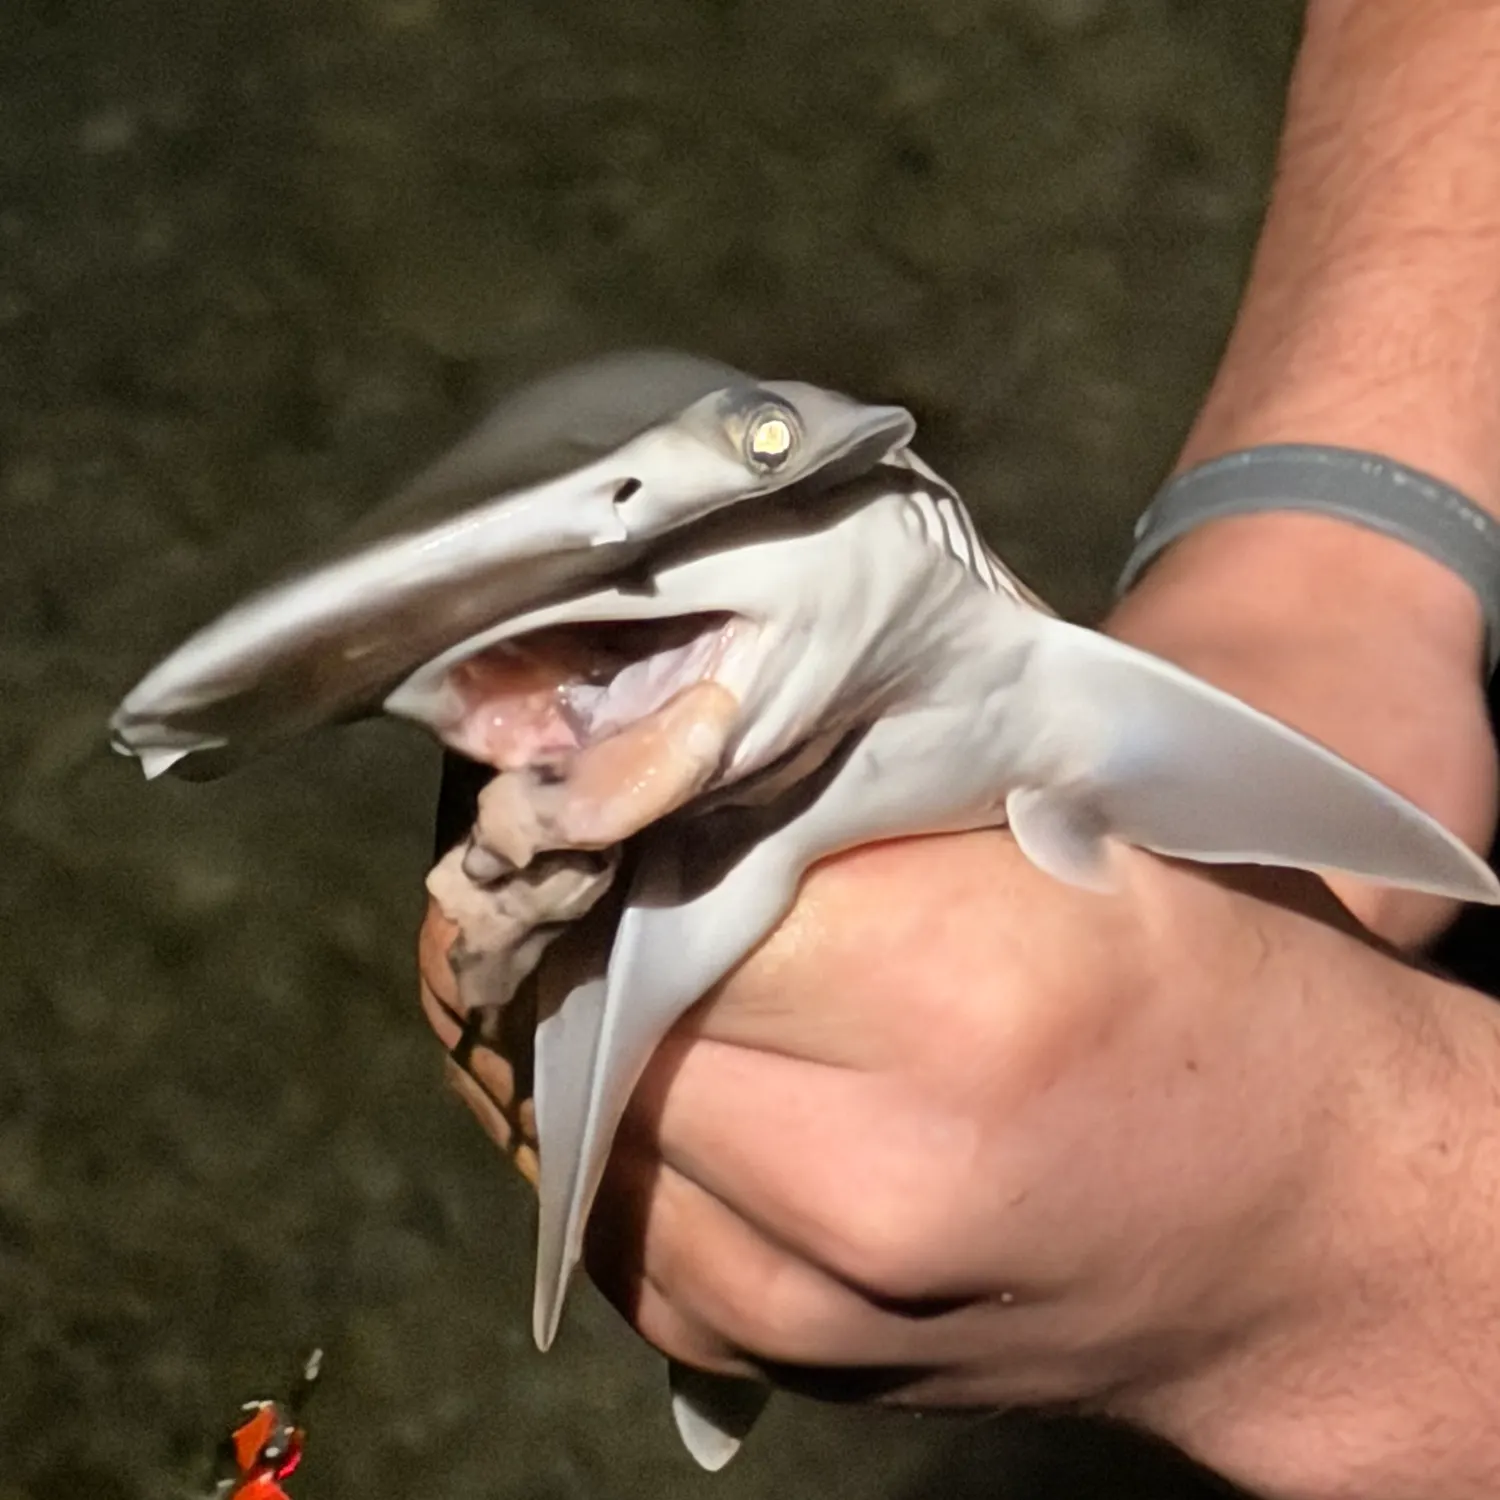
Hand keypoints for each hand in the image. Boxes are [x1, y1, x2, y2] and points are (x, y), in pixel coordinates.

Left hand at [419, 805, 1499, 1499]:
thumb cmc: (1197, 986)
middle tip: (606, 859)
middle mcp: (865, 1173)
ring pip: (579, 1122)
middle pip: (599, 1005)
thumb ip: (858, 777)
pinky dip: (618, 1134)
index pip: (665, 876)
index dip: (627, 818)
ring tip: (639, 959)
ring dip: (583, 1029)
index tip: (616, 780)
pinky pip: (615, 1224)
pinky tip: (686, 1071)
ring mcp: (810, 1302)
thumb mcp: (1064, 823)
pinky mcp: (771, 1362)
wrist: (1287, 1230)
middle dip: (585, 922)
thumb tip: (662, 732)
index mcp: (949, 991)